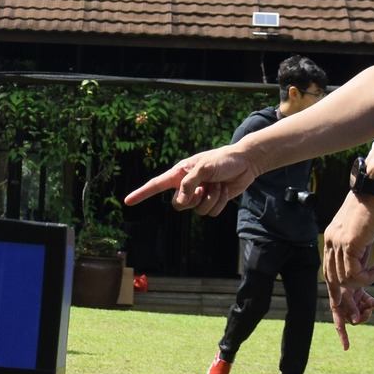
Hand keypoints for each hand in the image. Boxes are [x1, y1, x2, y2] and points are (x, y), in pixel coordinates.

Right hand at [125, 140, 268, 216]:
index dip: (142, 193)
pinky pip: (211, 213)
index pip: (156, 185)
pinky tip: (225, 190)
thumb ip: (189, 184)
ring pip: (197, 211)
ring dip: (211, 199)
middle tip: (204, 188)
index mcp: (180, 173)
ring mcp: (200, 195)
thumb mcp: (204, 168)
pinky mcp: (213, 202)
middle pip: (178, 205)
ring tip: (218, 185)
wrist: (246, 163)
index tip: (128, 201)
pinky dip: (220, 203)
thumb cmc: (223, 160)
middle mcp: (187, 186)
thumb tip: (180, 202)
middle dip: (192, 200)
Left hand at [323, 192, 373, 308]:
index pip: (327, 270)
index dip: (333, 289)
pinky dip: (366, 278)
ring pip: (343, 278)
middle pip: (332, 279)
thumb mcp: (361, 232)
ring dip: (362, 283)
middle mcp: (330, 242)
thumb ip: (357, 248)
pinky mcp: (349, 244)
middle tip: (364, 298)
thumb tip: (361, 265)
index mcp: (330, 239)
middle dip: (345, 295)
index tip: (340, 303)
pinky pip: (353, 273)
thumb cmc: (372, 207)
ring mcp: (337, 243)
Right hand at [330, 280, 373, 350]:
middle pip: (354, 320)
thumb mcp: (345, 294)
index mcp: (336, 307)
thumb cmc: (341, 279)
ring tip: (370, 307)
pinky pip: (368, 302)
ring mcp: (352, 299)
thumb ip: (350, 307)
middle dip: (361, 318)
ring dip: (367, 311)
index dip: (343, 337)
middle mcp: (344, 305)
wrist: (346, 263)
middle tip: (367, 313)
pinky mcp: (360, 293)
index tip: (347, 348)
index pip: (339, 325)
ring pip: (361, 312)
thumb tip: (356, 321)